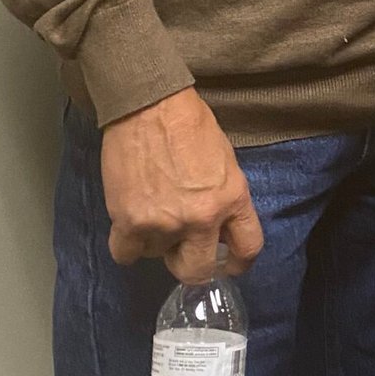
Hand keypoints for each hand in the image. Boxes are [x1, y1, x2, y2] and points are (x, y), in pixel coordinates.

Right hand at [101, 86, 263, 282]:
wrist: (149, 104)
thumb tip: (216, 226)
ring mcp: (165, 223)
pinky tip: (128, 224)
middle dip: (189, 264)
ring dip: (154, 241)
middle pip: (198, 270)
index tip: (228, 264)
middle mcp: (202, 219)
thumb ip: (224, 198)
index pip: (248, 248)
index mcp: (232, 199)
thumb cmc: (188, 123)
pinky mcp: (130, 221)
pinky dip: (126, 244)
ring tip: (149, 211)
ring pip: (157, 256)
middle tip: (180, 249)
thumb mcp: (225, 161)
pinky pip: (126, 254)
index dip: (238, 264)